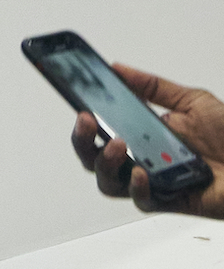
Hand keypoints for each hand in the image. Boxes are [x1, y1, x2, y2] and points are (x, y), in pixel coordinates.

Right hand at [71, 65, 223, 218]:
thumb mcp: (191, 101)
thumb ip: (153, 85)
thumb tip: (118, 68)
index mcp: (142, 133)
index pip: (102, 128)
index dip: (84, 119)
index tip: (77, 101)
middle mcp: (141, 158)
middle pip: (92, 157)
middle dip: (82, 140)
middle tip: (88, 122)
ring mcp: (152, 181)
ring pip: (109, 182)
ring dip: (104, 163)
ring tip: (118, 147)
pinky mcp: (168, 200)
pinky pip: (141, 200)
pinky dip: (137, 186)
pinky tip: (142, 172)